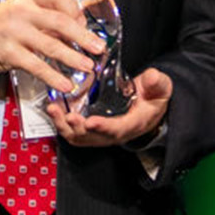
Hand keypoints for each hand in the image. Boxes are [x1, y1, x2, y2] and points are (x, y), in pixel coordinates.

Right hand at [0, 0, 104, 92]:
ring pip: (51, 45)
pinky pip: (37, 66)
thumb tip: (78, 30)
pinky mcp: (9, 53)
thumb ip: (46, 19)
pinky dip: (53, 76)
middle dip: (83, 36)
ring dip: (73, 58)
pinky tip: (65, 83)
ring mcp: (14, 32)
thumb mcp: (21, 12)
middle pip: (60, 21)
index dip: (74, 8)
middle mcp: (22, 11)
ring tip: (88, 67)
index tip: (84, 22)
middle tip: (98, 47)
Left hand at [48, 67, 171, 147]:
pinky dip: (62, 123)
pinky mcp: (92, 129)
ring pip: (79, 137)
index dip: (103, 127)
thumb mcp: (161, 88)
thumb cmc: (153, 98)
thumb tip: (151, 77)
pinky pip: (74, 132)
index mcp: (133, 124)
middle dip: (77, 128)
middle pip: (92, 137)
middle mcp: (115, 133)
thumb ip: (156, 82)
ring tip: (54, 110)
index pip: (117, 129)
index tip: (91, 122)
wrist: (149, 107)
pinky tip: (54, 109)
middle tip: (67, 116)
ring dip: (64, 126)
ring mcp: (102, 133)